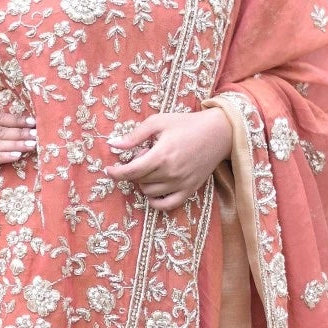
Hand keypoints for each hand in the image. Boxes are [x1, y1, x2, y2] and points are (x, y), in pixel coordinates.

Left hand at [102, 108, 232, 210]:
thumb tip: (112, 144)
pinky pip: (166, 205)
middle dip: (135, 168)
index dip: (116, 173)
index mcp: (161, 155)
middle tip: (146, 153)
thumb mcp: (158, 122)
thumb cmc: (186, 124)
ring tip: (155, 165)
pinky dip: (155, 201)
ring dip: (144, 181)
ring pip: (149, 192)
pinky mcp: (189, 190)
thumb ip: (134, 136)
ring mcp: (181, 184)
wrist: (218, 133)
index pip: (131, 171)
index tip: (108, 170)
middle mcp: (170, 173)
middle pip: (139, 180)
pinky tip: (154, 189)